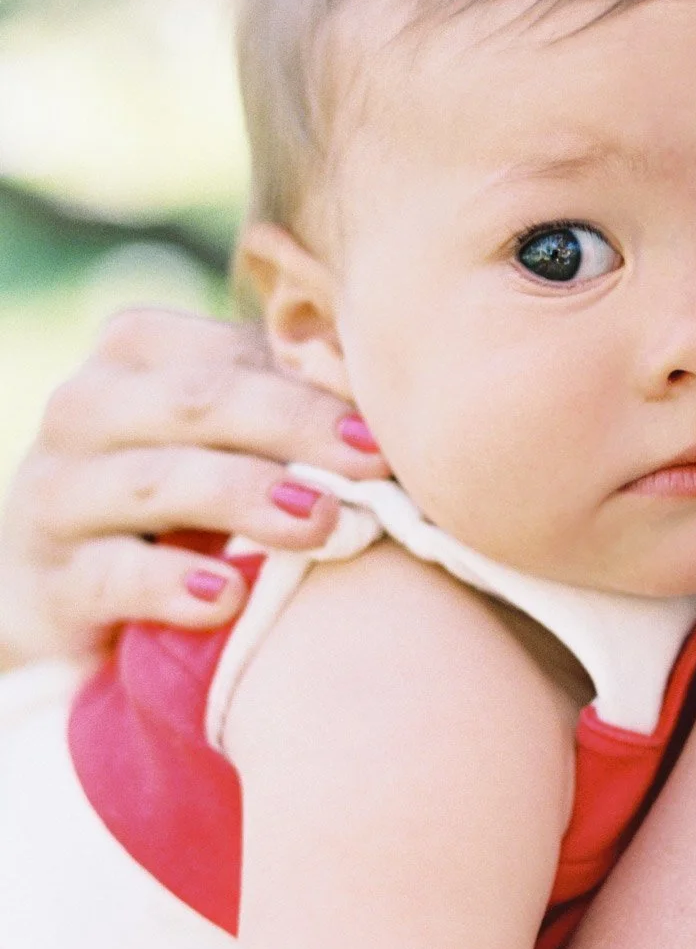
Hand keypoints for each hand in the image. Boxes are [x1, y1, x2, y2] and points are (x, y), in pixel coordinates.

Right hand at [0, 306, 388, 665]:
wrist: (74, 586)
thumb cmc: (182, 496)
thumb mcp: (227, 440)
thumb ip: (290, 403)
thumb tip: (392, 397)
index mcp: (136, 352)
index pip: (232, 356)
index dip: (314, 389)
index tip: (388, 431)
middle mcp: (85, 408)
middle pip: (196, 404)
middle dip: (293, 429)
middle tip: (373, 466)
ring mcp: (57, 493)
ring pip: (154, 481)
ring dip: (243, 499)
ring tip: (320, 523)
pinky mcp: (51, 580)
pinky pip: (111, 576)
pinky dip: (171, 586)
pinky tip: (230, 596)